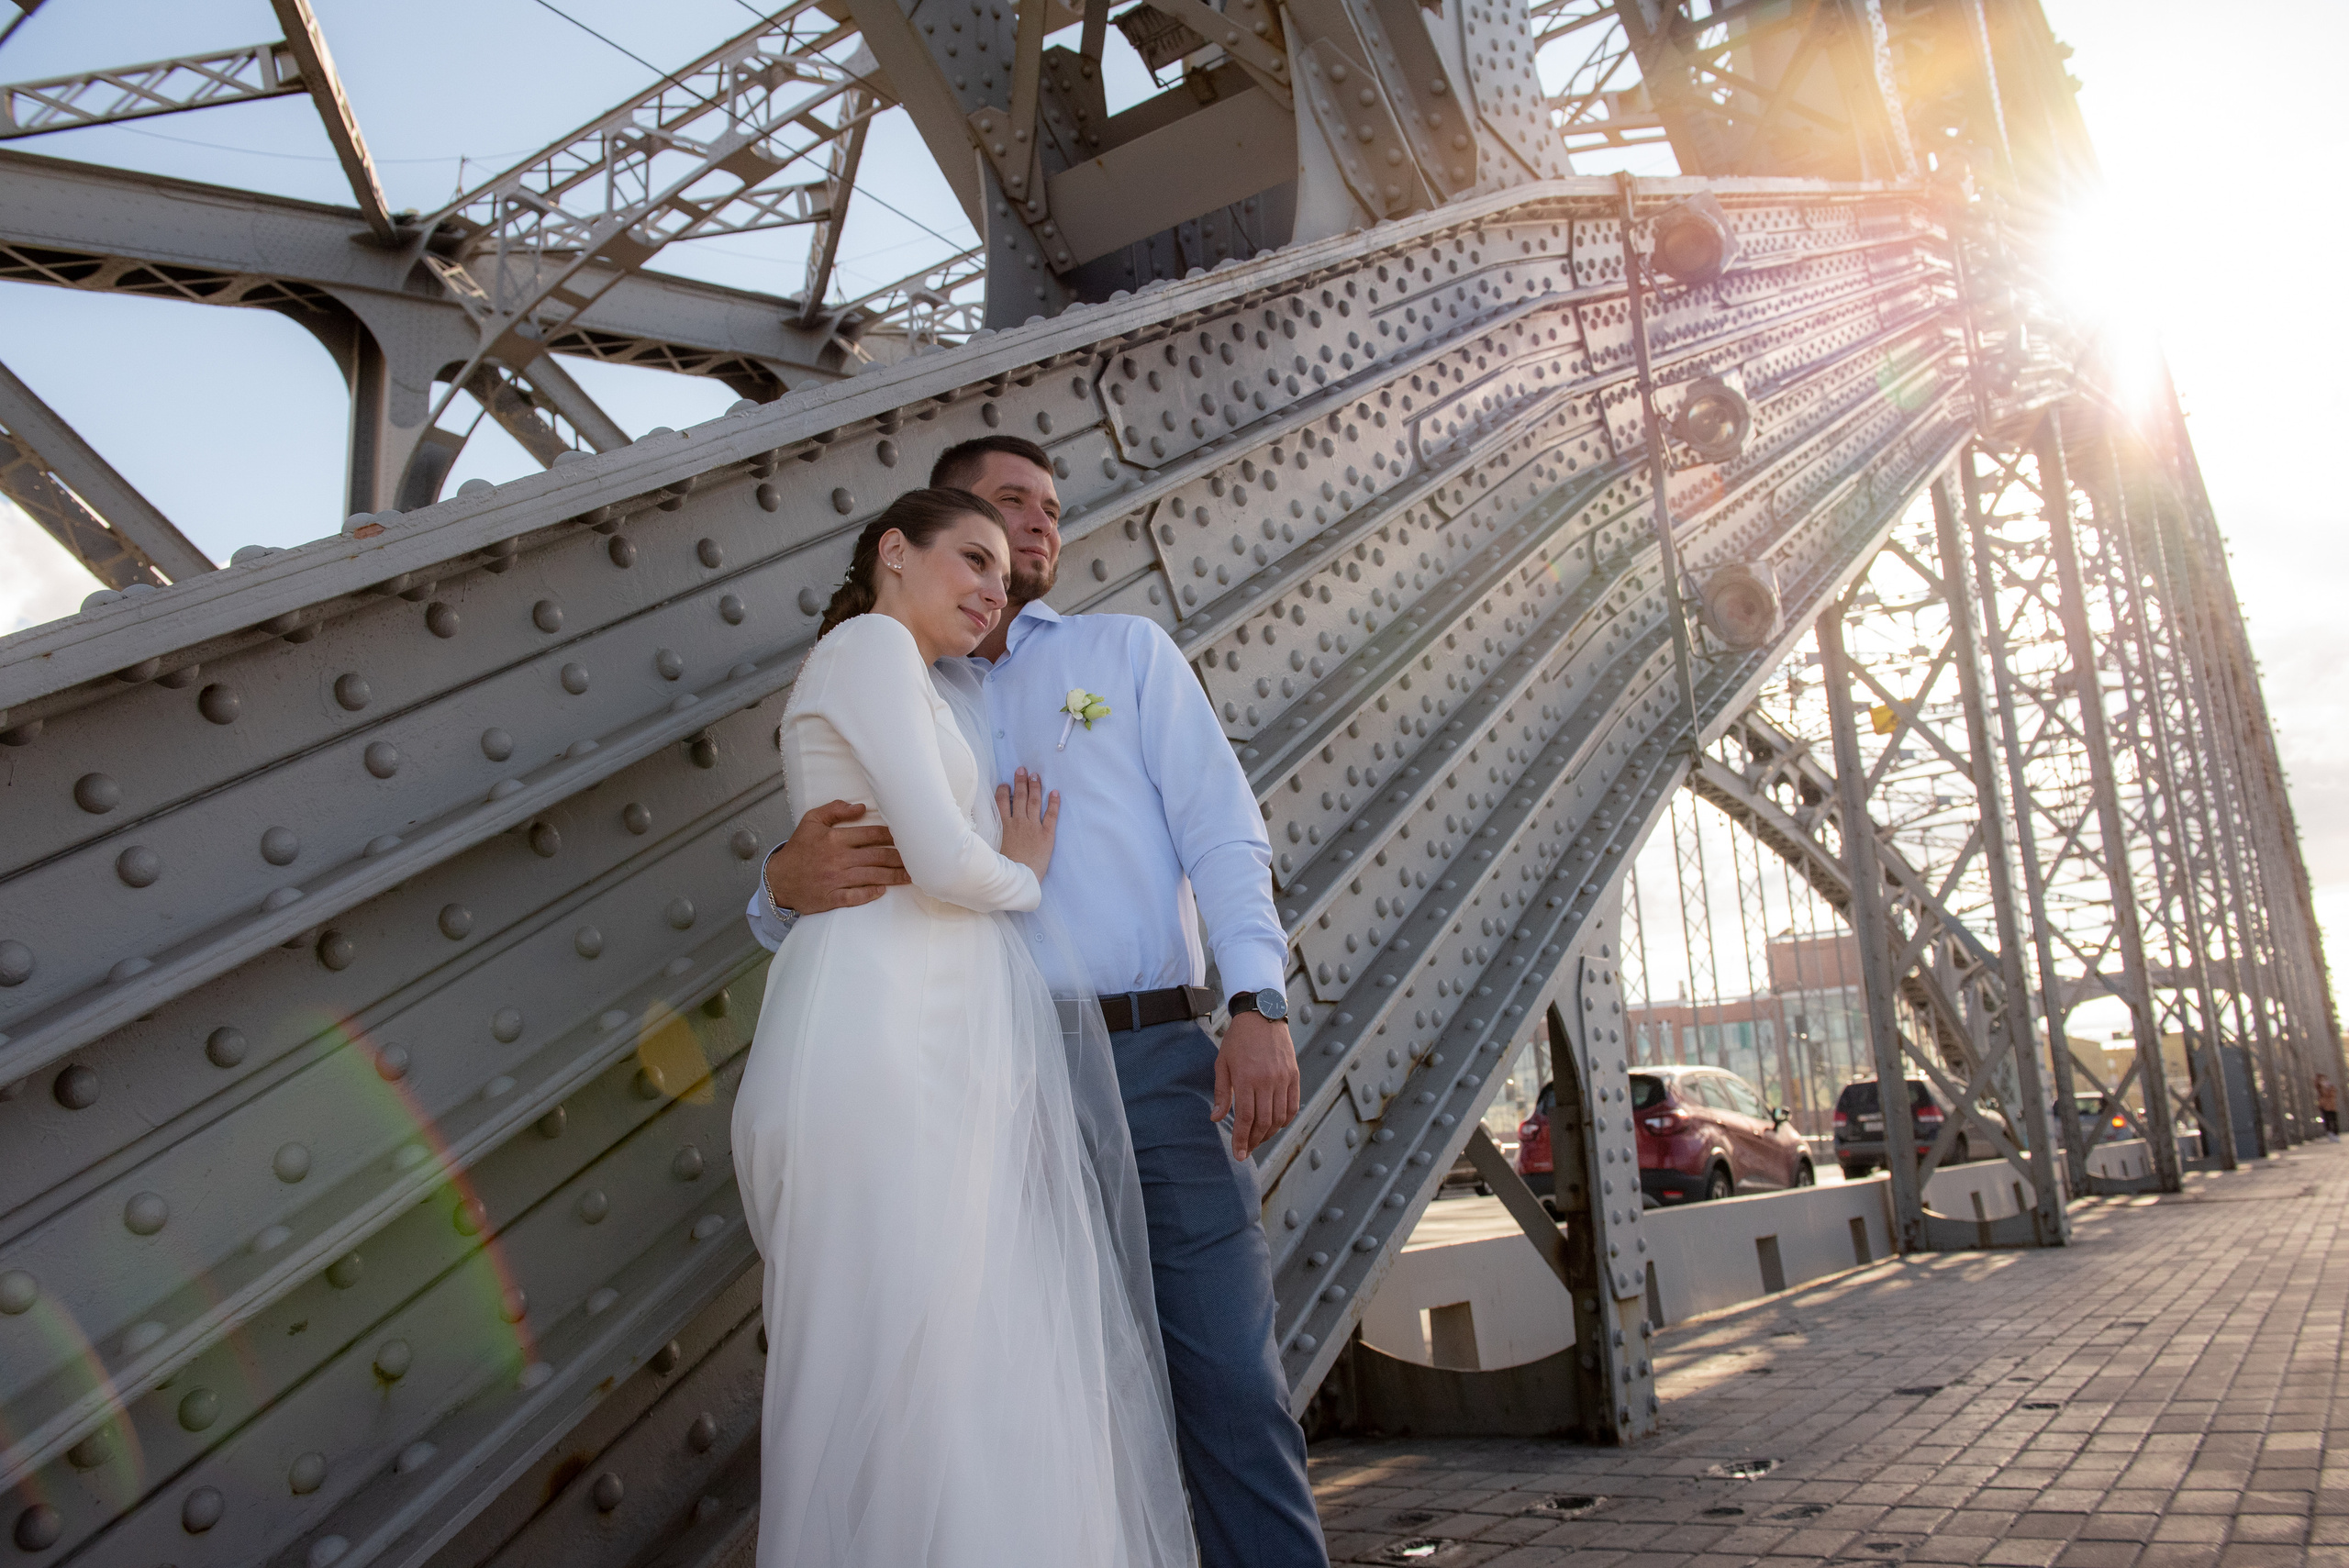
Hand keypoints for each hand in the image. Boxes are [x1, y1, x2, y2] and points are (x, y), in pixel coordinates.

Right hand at [766, 800, 907, 912]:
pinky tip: (883, 891)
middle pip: (877, 857)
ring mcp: (835, 880)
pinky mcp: (831, 898)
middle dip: (900, 858)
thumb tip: (860, 807)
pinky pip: (854, 897)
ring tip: (911, 876)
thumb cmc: (798, 849)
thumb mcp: (811, 821)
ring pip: (872, 876)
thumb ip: (834, 810)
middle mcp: (837, 859)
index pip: (871, 835)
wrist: (778, 880)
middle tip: (919, 859)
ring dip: (894, 877)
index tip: (908, 837)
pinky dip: (870, 894)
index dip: (892, 836)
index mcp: (834, 839)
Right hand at [995, 767, 1059, 881]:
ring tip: (1035, 776)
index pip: (1002, 802)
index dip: (1004, 790)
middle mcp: (1019, 822)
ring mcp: (1033, 827)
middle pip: (1020, 797)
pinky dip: (1054, 803)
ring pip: (1034, 802)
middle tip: (1022, 769)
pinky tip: (1055, 792)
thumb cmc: (1003, 868)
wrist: (1020, 879)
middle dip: (1021, 782)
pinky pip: (1052, 815)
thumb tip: (978, 830)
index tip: (1005, 784)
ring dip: (1035, 787)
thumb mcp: (991, 849)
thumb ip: (989, 836)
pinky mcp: (1047, 835)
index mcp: (1004, 826)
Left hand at [1214, 1011, 1299, 1159]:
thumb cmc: (1238, 1039)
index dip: (1242, 1139)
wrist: (1262, 1015)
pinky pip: (1292, 1106)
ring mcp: (1283, 1078)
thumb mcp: (1223, 1063)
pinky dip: (1285, 1120)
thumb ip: (1222, 1093)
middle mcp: (1267, 1080)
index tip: (1238, 1154)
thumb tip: (1217, 1119)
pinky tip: (1275, 1125)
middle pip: (1264, 1122)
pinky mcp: (1294, 1076)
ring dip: (1269, 1134)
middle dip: (1254, 1141)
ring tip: (1258, 1139)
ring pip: (1279, 1117)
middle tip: (1246, 1151)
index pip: (1246, 1118)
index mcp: (1246, 1078)